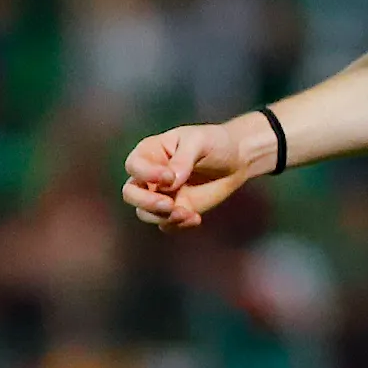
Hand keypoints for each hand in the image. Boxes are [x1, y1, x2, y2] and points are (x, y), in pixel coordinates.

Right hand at [122, 116, 272, 231]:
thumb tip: (170, 181)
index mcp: (150, 152)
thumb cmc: (214, 143)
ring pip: (144, 213)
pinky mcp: (175, 211)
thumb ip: (183, 159)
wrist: (236, 160)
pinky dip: (178, 225)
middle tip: (169, 204)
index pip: (134, 166)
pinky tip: (196, 218)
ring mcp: (161, 195)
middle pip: (131, 194)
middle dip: (146, 202)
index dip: (146, 175)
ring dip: (162, 217)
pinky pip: (166, 225)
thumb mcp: (199, 142)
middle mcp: (150, 176)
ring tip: (186, 214)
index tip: (169, 176)